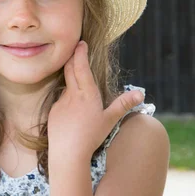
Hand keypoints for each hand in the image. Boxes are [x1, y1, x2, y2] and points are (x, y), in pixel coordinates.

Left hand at [47, 41, 144, 162]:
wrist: (66, 152)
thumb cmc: (91, 136)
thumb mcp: (110, 120)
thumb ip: (123, 104)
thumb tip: (140, 92)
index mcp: (86, 94)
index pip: (80, 66)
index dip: (80, 53)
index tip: (80, 43)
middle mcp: (71, 95)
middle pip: (69, 70)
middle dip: (72, 58)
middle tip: (75, 49)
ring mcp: (60, 103)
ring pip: (66, 86)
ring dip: (70, 79)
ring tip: (76, 75)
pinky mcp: (53, 112)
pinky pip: (61, 100)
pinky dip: (67, 98)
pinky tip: (72, 107)